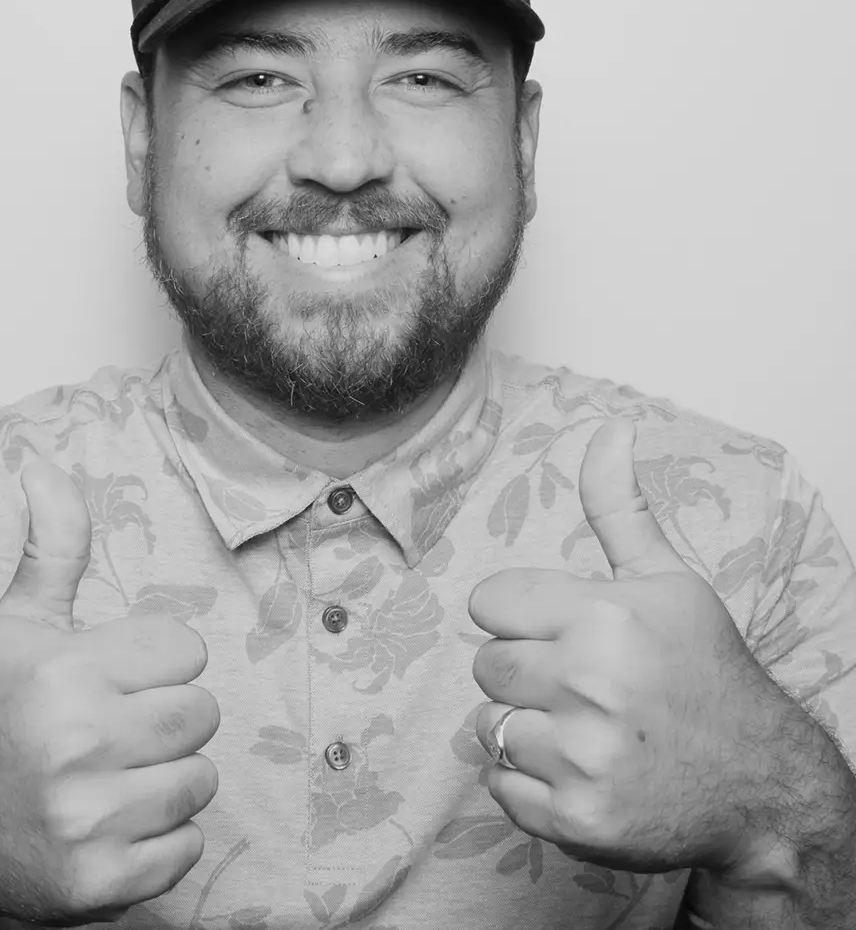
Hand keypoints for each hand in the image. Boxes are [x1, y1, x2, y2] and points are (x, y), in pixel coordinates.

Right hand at [0, 460, 218, 924]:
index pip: (188, 649)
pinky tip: (111, 823)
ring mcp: (90, 819)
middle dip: (166, 717)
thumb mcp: (15, 624)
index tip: (118, 676)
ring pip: (199, 779)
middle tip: (115, 728)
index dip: (156, 661)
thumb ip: (52, 549)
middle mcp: (79, 743)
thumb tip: (47, 469)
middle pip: (200, 713)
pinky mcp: (99, 883)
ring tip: (112, 774)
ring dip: (165, 778)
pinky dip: (158, 839)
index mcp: (66, 671)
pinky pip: (186, 847)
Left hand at [469, 418, 790, 873]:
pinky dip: (528, 784)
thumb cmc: (705, 672)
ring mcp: (583, 758)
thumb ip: (619, 505)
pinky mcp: (576, 821)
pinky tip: (581, 770)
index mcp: (605, 615)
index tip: (559, 631)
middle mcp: (590, 684)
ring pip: (489, 725)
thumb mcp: (668, 578)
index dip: (520, 616)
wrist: (762, 784)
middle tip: (579, 683)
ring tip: (584, 728)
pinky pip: (499, 787)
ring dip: (526, 728)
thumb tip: (609, 428)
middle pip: (486, 664)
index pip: (488, 603)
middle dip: (524, 671)